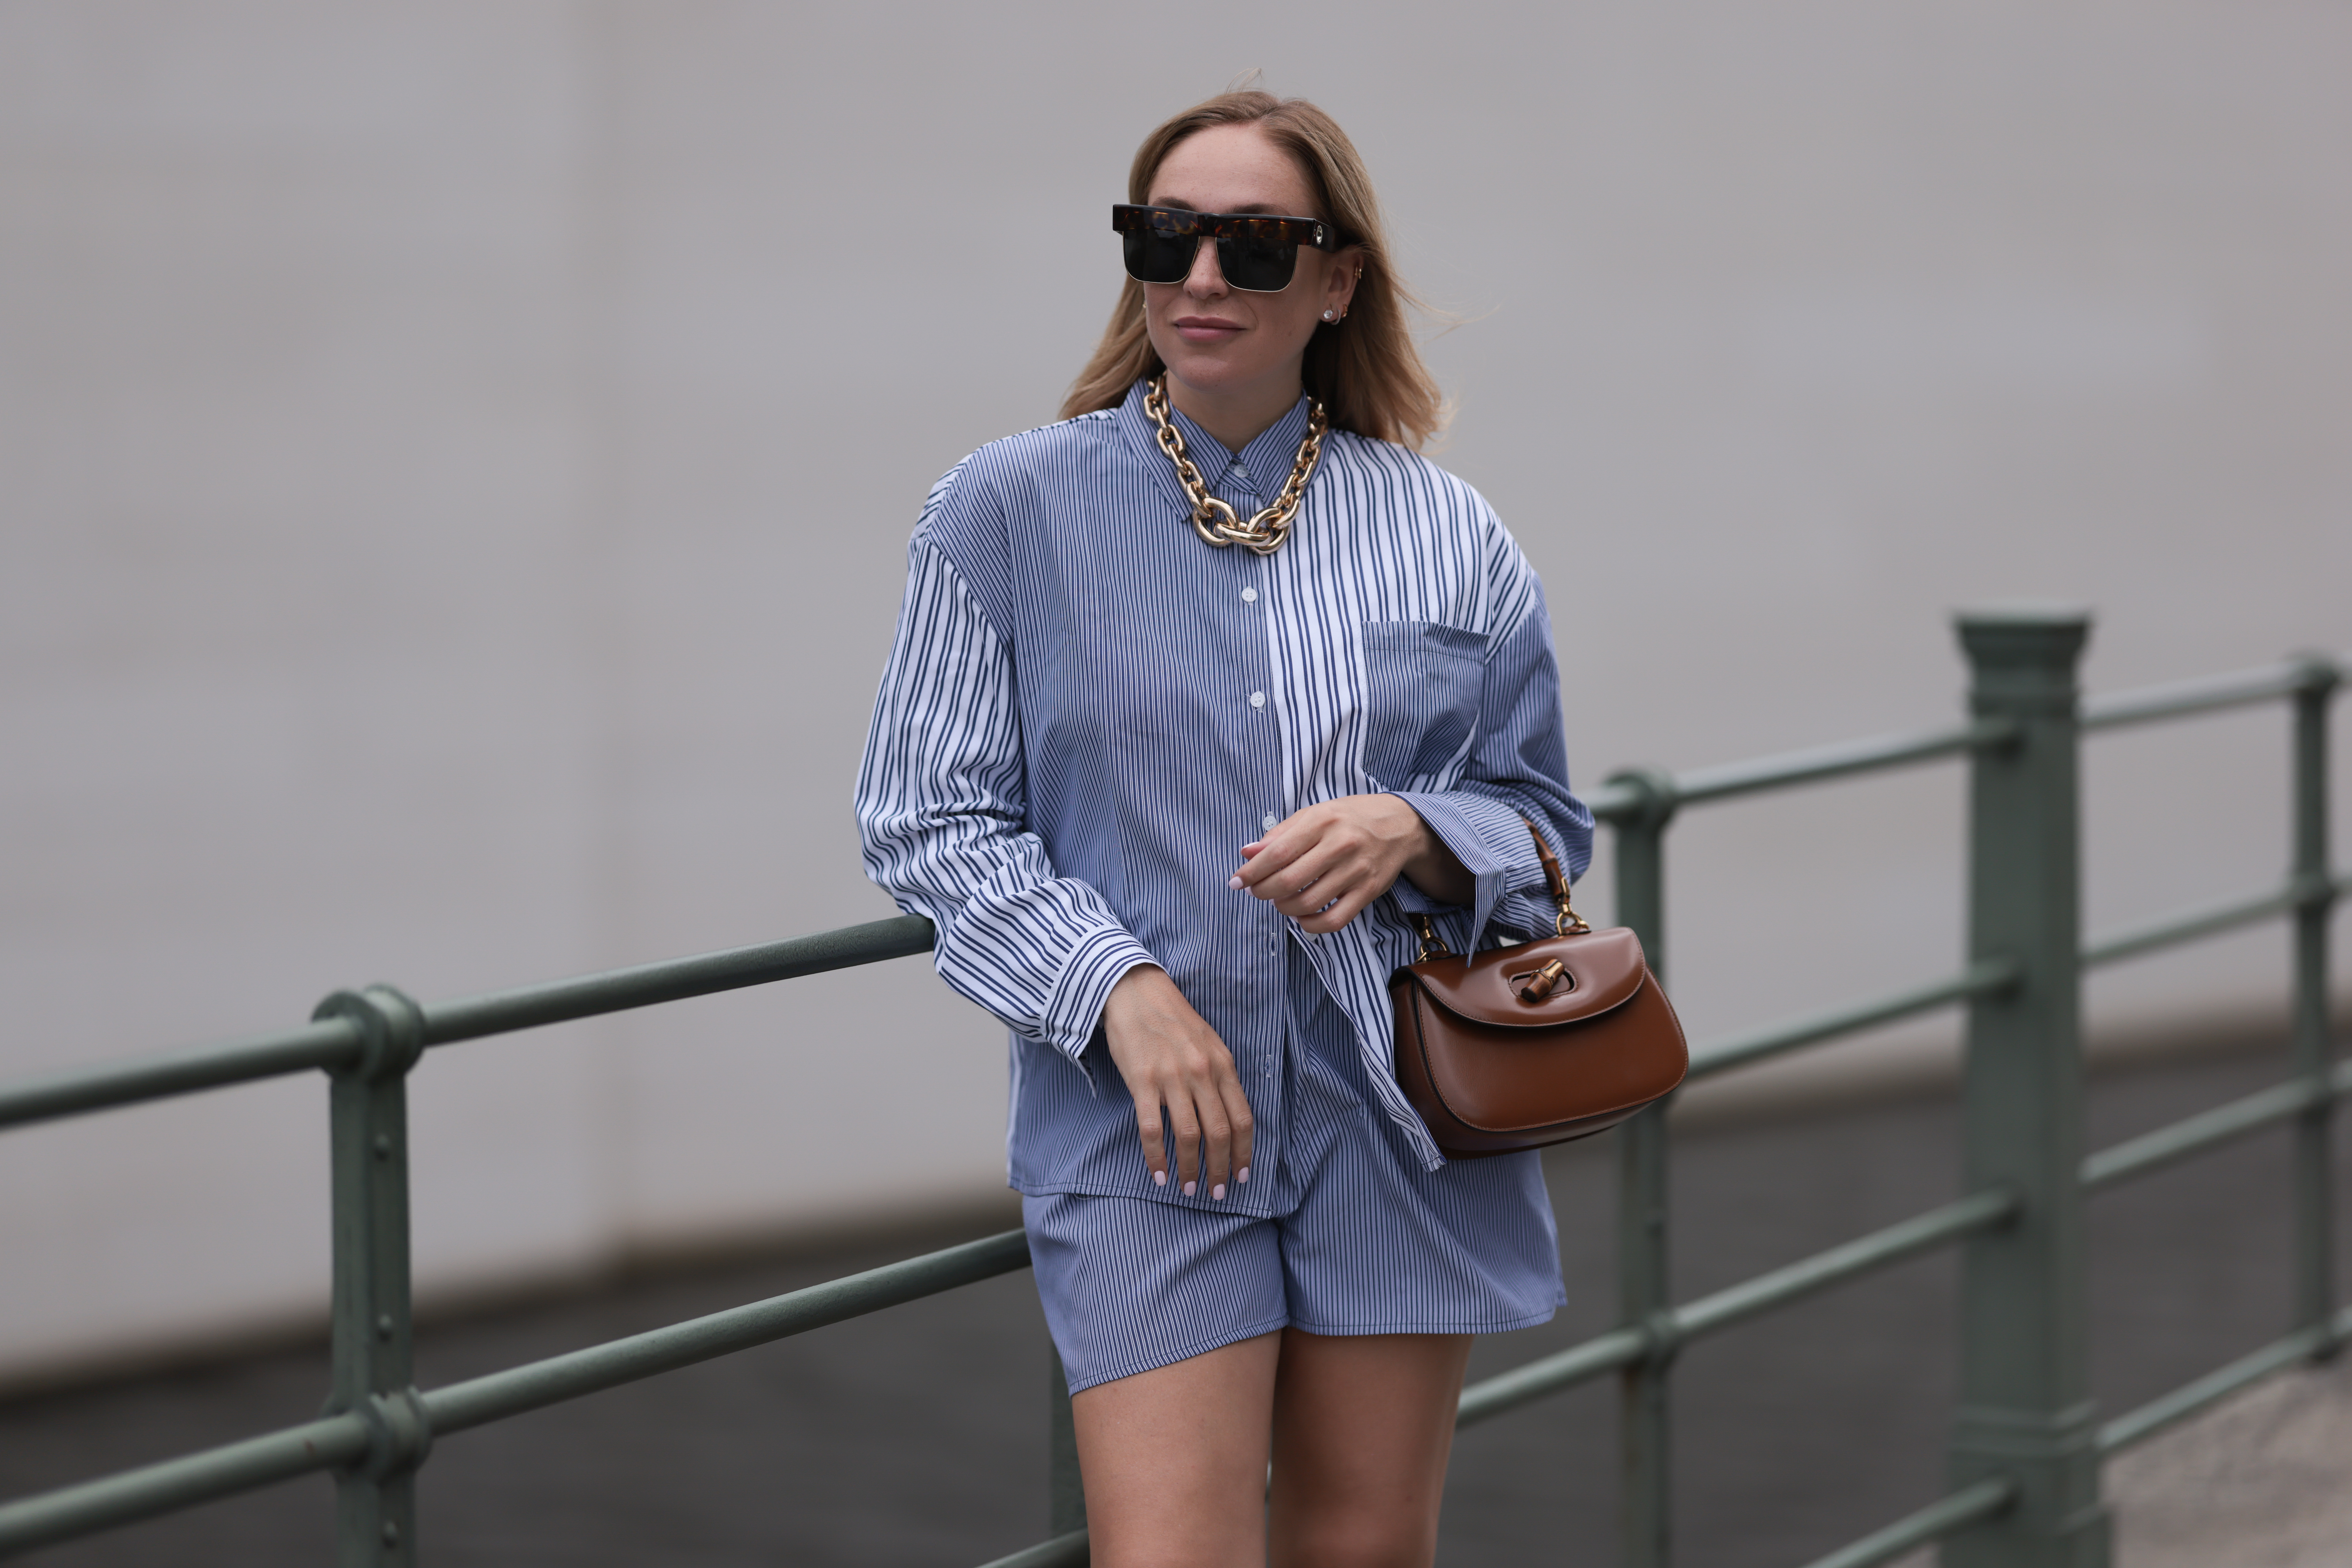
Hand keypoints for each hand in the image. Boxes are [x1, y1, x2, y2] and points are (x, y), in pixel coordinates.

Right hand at [1100, 966, 1254, 1199]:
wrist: (1135, 992)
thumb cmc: (1174, 1021)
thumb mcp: (1210, 1044)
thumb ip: (1221, 1078)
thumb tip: (1229, 1120)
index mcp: (1223, 1064)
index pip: (1242, 1118)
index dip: (1245, 1153)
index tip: (1242, 1176)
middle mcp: (1202, 1072)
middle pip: (1219, 1133)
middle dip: (1220, 1169)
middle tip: (1217, 1192)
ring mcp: (1171, 1077)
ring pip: (1188, 1135)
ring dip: (1189, 1169)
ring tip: (1188, 1188)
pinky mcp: (1142, 1081)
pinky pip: (1151, 1129)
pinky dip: (1156, 1157)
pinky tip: (1158, 1174)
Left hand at [1228, 795, 1472, 933]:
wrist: (1399, 825)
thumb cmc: (1348, 818)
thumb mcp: (1313, 814)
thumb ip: (1279, 834)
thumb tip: (1246, 853)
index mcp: (1322, 821)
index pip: (1278, 852)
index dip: (1252, 871)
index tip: (1236, 881)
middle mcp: (1340, 845)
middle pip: (1289, 881)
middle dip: (1263, 891)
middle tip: (1256, 892)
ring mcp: (1356, 871)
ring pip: (1309, 903)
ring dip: (1284, 908)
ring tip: (1279, 901)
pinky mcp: (1368, 892)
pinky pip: (1334, 920)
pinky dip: (1310, 925)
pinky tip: (1301, 917)